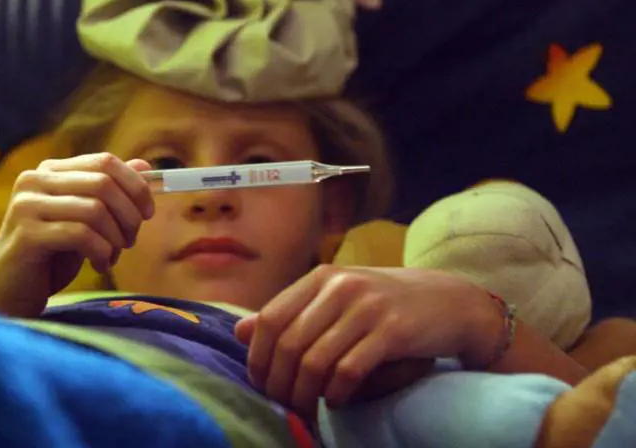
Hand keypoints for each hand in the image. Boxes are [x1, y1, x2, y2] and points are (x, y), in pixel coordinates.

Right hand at [0, 153, 153, 316]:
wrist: (8, 294)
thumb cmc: (49, 257)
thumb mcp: (85, 221)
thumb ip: (110, 193)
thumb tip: (144, 165)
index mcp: (50, 172)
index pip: (105, 161)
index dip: (135, 185)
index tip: (148, 212)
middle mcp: (34, 181)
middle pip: (104, 183)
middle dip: (129, 214)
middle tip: (130, 240)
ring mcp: (27, 206)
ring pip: (95, 209)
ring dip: (116, 237)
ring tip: (112, 255)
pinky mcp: (26, 235)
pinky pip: (81, 235)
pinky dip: (102, 252)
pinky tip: (100, 265)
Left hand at [234, 264, 498, 417]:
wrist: (450, 301)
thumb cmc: (385, 303)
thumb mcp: (336, 299)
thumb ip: (290, 313)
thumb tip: (239, 332)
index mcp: (320, 278)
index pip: (270, 318)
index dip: (258, 357)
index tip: (260, 384)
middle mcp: (340, 286)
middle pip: (288, 344)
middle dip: (279, 383)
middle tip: (283, 406)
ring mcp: (367, 307)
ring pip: (315, 361)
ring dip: (304, 395)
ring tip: (306, 410)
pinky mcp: (393, 330)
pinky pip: (349, 370)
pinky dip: (335, 394)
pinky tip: (335, 402)